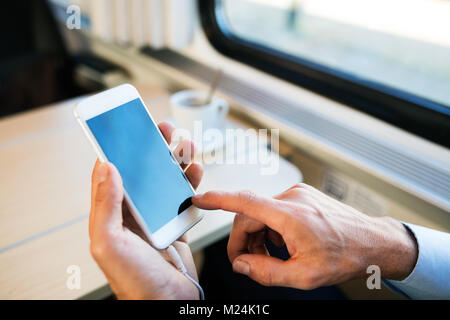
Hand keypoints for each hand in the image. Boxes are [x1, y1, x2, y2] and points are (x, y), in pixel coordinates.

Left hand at [89, 122, 202, 298]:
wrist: (167, 305)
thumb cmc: (135, 282)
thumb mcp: (110, 243)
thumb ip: (106, 206)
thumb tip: (105, 167)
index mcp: (112, 216)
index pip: (112, 174)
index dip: (119, 149)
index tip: (127, 129)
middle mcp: (133, 215)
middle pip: (142, 173)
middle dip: (152, 149)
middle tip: (162, 130)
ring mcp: (156, 220)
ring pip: (165, 183)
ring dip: (175, 162)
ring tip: (184, 145)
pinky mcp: (176, 226)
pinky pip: (184, 199)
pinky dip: (191, 183)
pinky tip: (196, 172)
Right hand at [193, 184, 417, 288]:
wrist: (373, 242)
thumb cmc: (345, 256)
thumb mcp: (304, 276)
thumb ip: (266, 272)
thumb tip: (241, 264)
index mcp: (289, 215)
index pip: (244, 201)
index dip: (217, 200)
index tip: (199, 199)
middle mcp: (291, 198)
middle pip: (249, 215)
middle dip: (242, 240)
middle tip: (247, 263)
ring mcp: (298, 195)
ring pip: (261, 213)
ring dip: (258, 236)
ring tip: (271, 258)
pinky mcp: (302, 196)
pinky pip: (275, 210)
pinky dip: (270, 228)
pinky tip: (282, 245)